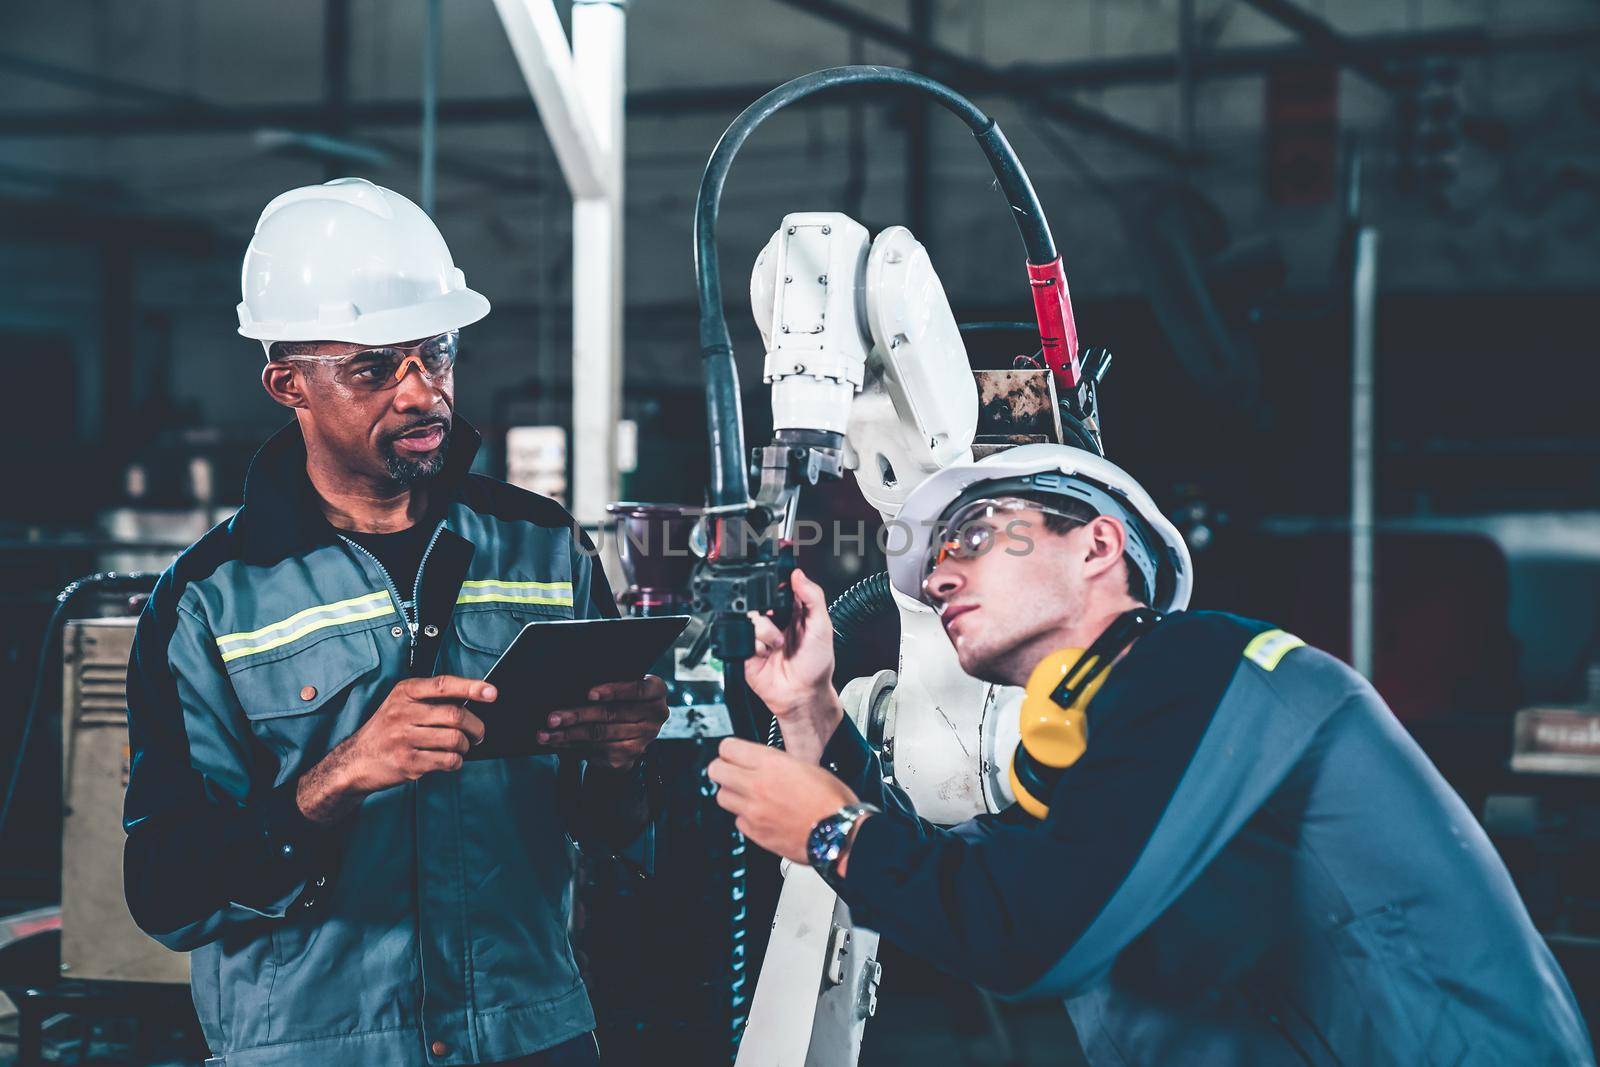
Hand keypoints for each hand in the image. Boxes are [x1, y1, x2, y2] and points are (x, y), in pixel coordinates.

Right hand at [297, 675, 490, 823]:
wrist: (355, 760)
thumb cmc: (385, 730)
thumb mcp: (400, 704)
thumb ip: (430, 699)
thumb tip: (471, 700)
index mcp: (404, 693)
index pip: (443, 685)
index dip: (471, 687)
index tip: (492, 692)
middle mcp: (402, 713)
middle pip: (455, 716)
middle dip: (476, 726)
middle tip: (479, 733)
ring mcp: (404, 739)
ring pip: (455, 740)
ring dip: (466, 746)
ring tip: (462, 747)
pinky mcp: (408, 763)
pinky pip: (447, 760)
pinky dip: (456, 761)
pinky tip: (450, 759)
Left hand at [536, 675, 668, 769]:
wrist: (629, 729)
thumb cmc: (620, 698)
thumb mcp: (622, 686)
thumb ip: (608, 684)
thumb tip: (570, 683)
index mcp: (657, 691)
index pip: (638, 689)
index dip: (614, 691)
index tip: (589, 693)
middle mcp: (655, 716)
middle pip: (612, 715)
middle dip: (578, 716)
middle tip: (553, 717)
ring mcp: (643, 739)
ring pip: (599, 735)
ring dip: (568, 734)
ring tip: (545, 733)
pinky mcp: (628, 757)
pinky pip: (595, 750)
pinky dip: (572, 745)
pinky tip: (556, 742)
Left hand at [707, 738, 857, 864]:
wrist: (839, 834)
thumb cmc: (832, 801)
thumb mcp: (806, 766)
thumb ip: (776, 762)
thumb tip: (760, 762)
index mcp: (771, 764)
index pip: (727, 748)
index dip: (730, 749)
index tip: (733, 753)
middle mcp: (757, 786)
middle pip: (715, 771)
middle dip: (723, 769)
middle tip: (732, 771)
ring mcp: (753, 811)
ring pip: (722, 797)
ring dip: (732, 793)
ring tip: (747, 794)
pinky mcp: (755, 833)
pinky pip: (737, 821)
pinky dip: (745, 817)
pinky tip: (760, 815)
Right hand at [745, 568, 842, 763]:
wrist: (802, 696)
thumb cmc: (816, 667)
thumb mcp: (822, 627)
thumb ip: (813, 598)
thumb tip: (798, 574)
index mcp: (793, 611)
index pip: (780, 587)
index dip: (778, 584)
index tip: (779, 586)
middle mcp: (775, 621)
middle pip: (759, 599)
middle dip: (768, 609)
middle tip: (779, 621)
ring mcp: (760, 636)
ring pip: (750, 617)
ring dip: (766, 631)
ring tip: (778, 645)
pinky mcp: (747, 650)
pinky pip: (741, 637)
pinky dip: (754, 645)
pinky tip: (765, 654)